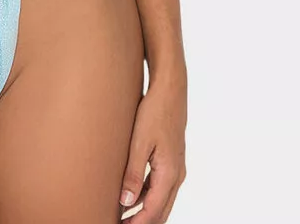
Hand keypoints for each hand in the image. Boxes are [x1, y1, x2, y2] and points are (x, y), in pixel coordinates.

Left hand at [119, 76, 186, 222]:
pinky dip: (147, 196)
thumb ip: (133, 173)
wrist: (170, 89)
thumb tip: (126, 202)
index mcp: (170, 173)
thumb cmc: (155, 112)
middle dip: (142, 222)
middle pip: (160, 211)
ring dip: (144, 210)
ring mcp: (175, 167)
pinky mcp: (171, 159)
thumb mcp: (140, 142)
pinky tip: (131, 195)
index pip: (154, 211)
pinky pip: (160, 186)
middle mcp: (177, 174)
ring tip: (123, 215)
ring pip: (161, 200)